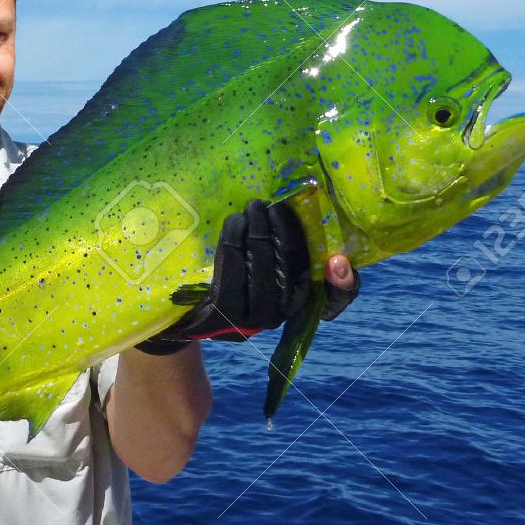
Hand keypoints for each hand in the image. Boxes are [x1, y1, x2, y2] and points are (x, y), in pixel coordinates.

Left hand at [136, 200, 359, 354]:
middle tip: (275, 205)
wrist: (180, 315)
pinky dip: (236, 242)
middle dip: (287, 232)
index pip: (333, 300)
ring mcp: (252, 319)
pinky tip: (234, 222)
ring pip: (266, 270)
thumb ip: (278, 248)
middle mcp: (279, 316)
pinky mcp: (224, 313)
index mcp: (293, 304)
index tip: (339, 259)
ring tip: (254, 208)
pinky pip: (235, 271)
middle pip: (295, 271)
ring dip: (261, 233)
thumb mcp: (255, 268)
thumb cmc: (225, 283)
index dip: (343, 283)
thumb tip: (288, 213)